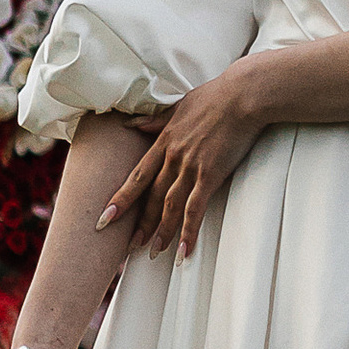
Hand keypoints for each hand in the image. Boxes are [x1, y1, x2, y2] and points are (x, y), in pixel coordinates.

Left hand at [97, 61, 267, 258]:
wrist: (242, 94)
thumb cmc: (216, 96)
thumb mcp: (179, 106)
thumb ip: (155, 121)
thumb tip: (131, 124)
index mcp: (164, 141)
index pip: (137, 177)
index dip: (121, 199)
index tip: (106, 217)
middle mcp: (172, 157)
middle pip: (151, 197)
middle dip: (139, 224)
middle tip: (130, 247)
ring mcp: (190, 167)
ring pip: (170, 207)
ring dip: (162, 232)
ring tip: (155, 254)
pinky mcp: (210, 174)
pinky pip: (195, 209)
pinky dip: (188, 231)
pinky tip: (184, 251)